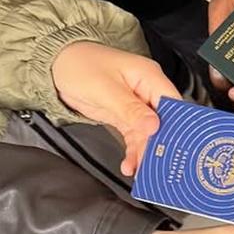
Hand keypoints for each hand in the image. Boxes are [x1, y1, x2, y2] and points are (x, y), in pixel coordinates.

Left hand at [50, 42, 179, 176]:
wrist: (56, 65)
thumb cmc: (79, 65)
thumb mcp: (104, 89)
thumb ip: (130, 109)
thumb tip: (154, 126)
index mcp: (149, 76)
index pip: (173, 104)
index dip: (176, 125)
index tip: (173, 146)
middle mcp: (148, 91)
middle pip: (165, 121)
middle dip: (161, 144)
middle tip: (157, 163)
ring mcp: (138, 105)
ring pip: (151, 134)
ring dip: (146, 152)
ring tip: (141, 168)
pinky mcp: (126, 116)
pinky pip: (136, 137)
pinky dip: (134, 152)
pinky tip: (130, 164)